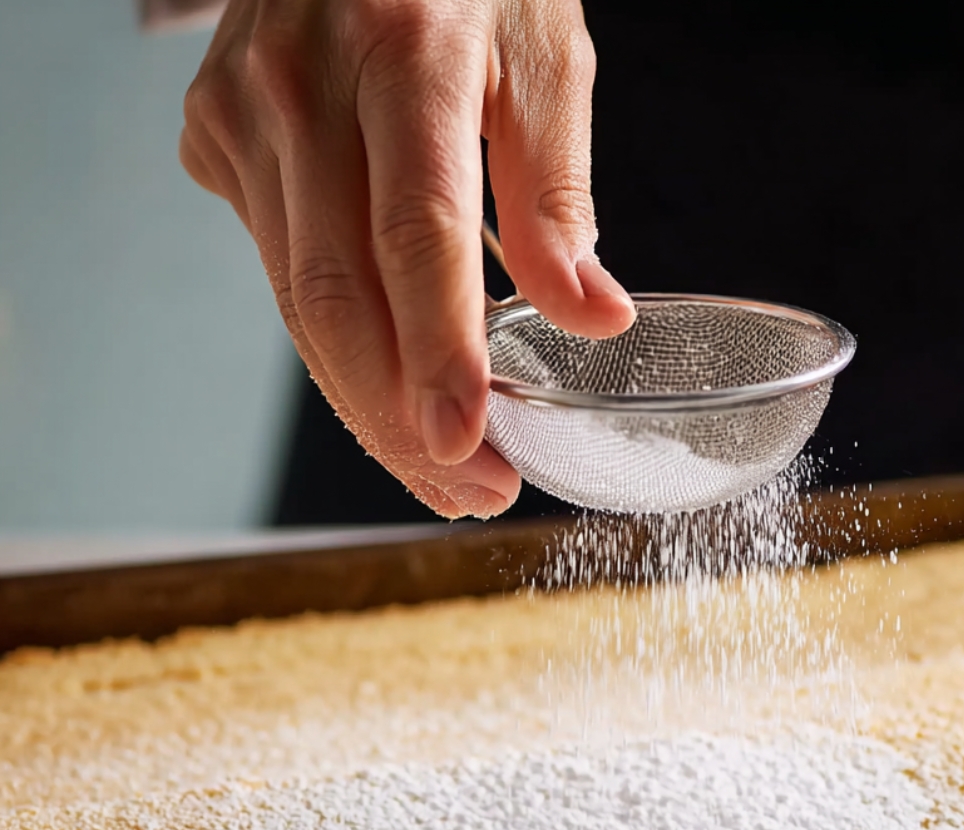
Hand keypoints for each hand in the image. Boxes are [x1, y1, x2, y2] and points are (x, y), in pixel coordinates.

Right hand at [180, 0, 634, 516]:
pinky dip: (340, 349)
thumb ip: (556, 192)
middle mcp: (302, 87)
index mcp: (403, 51)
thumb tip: (591, 315)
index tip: (470, 444)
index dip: (440, 351)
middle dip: (402, 419)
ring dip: (370, 408)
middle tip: (471, 490)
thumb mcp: (543, 52)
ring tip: (443, 470)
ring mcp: (245, 116)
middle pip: (341, 297)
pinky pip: (281, 275)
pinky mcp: (219, 144)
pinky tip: (391, 390)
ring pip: (300, 306)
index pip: (416, 233)